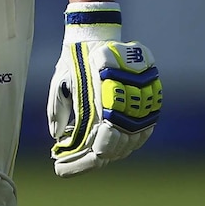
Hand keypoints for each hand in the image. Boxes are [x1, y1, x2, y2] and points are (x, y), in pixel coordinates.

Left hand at [47, 2, 161, 176]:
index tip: (59, 170)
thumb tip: (56, 137)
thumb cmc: (74, 60)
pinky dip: (126, 143)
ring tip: (86, 157)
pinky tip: (109, 146)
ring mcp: (138, 107)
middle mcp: (123, 110)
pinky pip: (142, 133)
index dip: (79, 164)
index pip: (97, 149)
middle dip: (89, 161)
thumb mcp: (59, 83)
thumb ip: (58, 110)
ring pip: (128, 144)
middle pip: (113, 151)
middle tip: (67, 166)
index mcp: (102, 107)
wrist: (96, 35)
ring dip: (109, 153)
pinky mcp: (147, 102)